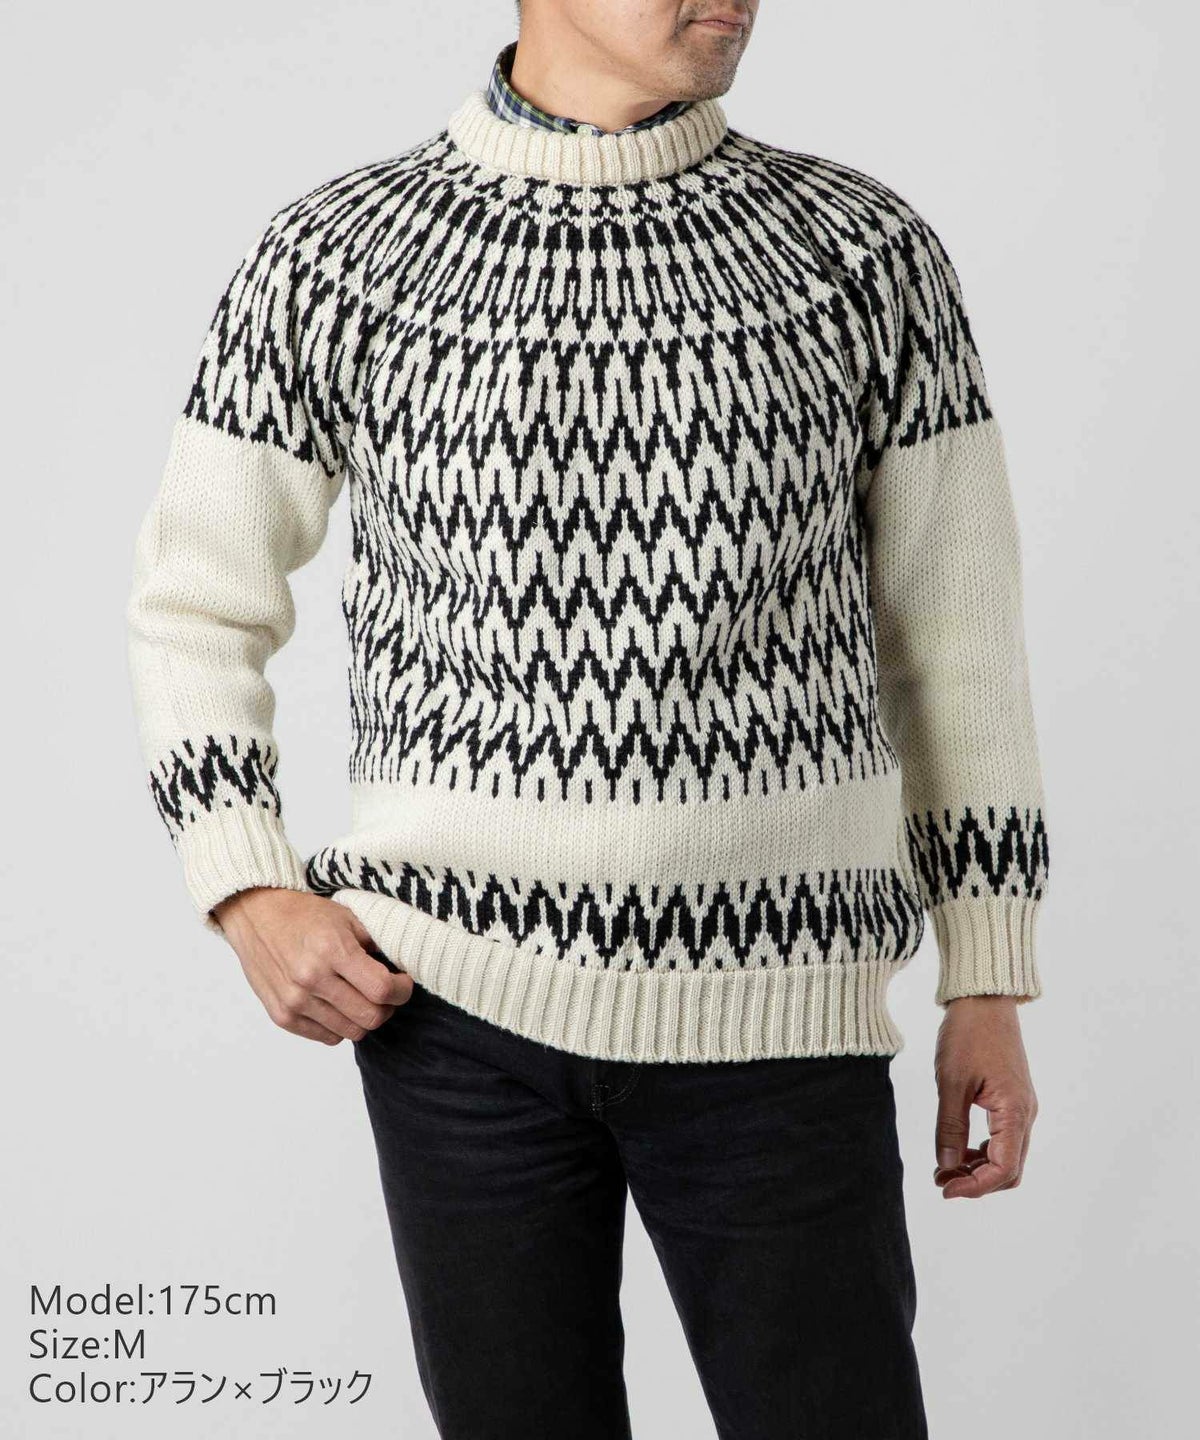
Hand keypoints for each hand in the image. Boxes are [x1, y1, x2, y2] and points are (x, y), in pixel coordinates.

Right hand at [211, 887, 413, 1044]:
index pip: (382, 989)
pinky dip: (340, 1025)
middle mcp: (312, 979)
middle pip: (370, 1017)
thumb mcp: (347, 916)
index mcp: (332, 950)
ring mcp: (294, 1001)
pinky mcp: (282, 1016)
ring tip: (360, 997)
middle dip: (387, 1007)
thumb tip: (402, 967)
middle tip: (385, 992)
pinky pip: (328, 1037)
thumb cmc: (304, 914)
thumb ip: (376, 943)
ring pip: (352, 1032)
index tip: (402, 981)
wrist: (255, 915)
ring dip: (363, 1017)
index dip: (402, 990)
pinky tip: (337, 1004)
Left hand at [932, 995, 1037, 1198]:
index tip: (945, 1189)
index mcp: (1014, 1111)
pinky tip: (958, 1148)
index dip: (975, 1187)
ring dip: (978, 1168)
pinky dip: (982, 1150)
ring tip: (944, 1166)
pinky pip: (1003, 1137)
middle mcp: (1025, 1113)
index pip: (1004, 1168)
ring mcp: (1021, 1106)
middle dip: (977, 1182)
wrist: (984, 998)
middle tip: (942, 1180)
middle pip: (1010, 1169)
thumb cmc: (968, 1034)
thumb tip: (947, 1165)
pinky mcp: (1012, 1098)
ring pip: (1007, 1154)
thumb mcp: (951, 1082)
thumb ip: (950, 1127)